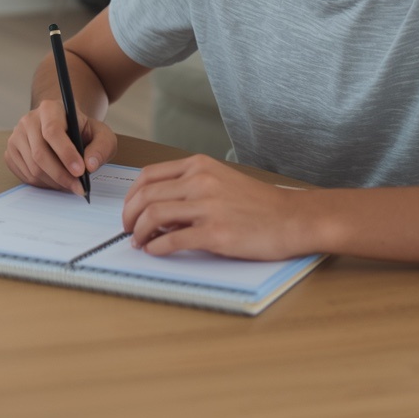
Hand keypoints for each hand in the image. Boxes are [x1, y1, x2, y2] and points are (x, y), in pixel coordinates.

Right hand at [4, 98, 116, 194]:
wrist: (64, 128)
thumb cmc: (82, 131)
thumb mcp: (101, 134)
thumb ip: (102, 147)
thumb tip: (90, 165)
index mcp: (49, 108)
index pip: (52, 131)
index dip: (66, 154)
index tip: (80, 171)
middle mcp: (28, 120)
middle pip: (40, 153)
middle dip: (61, 175)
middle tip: (78, 187)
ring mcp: (17, 136)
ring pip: (33, 168)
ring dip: (54, 182)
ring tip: (70, 184)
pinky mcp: (11, 152)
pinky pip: (25, 175)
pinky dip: (43, 184)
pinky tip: (56, 180)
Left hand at [121, 155, 313, 261]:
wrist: (292, 218)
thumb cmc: (257, 203)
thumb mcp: (220, 180)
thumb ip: (189, 187)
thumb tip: (157, 208)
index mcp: (199, 165)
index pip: (148, 176)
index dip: (131, 195)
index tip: (129, 209)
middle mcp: (200, 181)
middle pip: (146, 195)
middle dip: (129, 215)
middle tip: (126, 229)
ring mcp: (207, 207)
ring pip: (154, 215)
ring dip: (138, 232)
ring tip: (138, 242)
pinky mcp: (215, 233)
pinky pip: (173, 240)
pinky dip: (157, 247)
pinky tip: (155, 251)